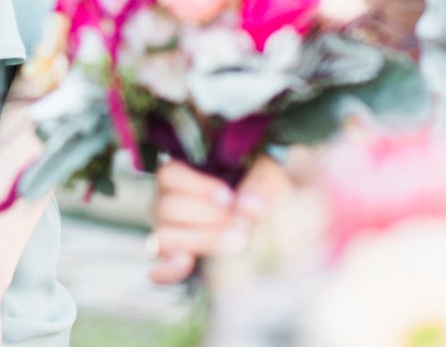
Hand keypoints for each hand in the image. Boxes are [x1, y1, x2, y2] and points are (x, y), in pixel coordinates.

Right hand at [144, 158, 280, 283]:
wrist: (285, 222)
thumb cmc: (272, 190)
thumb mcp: (273, 176)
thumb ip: (261, 182)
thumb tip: (245, 206)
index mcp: (188, 174)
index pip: (168, 175)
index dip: (195, 187)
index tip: (228, 198)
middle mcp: (171, 203)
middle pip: (164, 208)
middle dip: (203, 217)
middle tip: (238, 225)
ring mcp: (172, 235)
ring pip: (162, 237)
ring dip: (197, 240)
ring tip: (233, 243)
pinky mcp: (180, 265)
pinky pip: (159, 271)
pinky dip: (169, 269)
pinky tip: (189, 263)